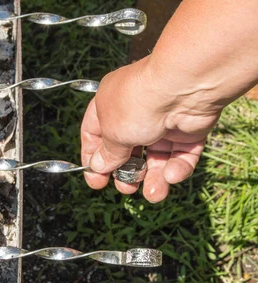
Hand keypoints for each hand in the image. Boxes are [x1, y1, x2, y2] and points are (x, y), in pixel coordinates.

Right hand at [80, 57, 220, 201]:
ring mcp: (163, 121)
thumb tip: (98, 167)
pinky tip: (171, 177)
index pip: (95, 134)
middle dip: (127, 172)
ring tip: (154, 194)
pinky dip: (177, 168)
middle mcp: (135, 112)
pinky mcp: (188, 130)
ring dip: (154, 178)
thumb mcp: (113, 133)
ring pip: (156, 157)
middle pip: (127, 149)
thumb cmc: (138, 103)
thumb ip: (107, 154)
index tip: (95, 180)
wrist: (183, 88)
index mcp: (109, 105)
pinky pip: (180, 155)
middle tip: (126, 188)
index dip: (94, 158)